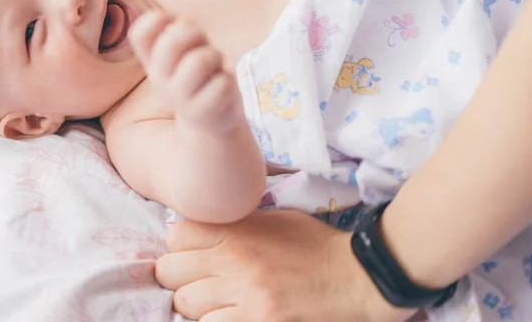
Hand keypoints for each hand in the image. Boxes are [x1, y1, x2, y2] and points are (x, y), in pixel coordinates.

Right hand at [129, 10, 244, 133]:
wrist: (211, 120)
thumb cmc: (200, 75)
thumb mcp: (187, 51)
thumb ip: (180, 32)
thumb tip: (181, 23)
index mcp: (152, 61)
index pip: (139, 34)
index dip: (156, 20)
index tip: (174, 24)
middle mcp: (159, 78)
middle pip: (171, 42)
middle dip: (195, 34)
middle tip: (203, 44)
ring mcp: (178, 97)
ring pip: (198, 61)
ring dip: (214, 56)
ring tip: (216, 65)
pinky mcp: (200, 111)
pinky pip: (221, 83)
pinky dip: (227, 79)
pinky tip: (222, 86)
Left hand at [155, 209, 412, 321]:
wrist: (360, 277)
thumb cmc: (317, 246)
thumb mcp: (275, 219)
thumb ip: (236, 225)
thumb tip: (200, 231)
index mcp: (238, 230)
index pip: (176, 235)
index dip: (181, 246)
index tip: (192, 254)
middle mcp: (235, 260)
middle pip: (171, 272)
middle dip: (180, 279)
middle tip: (199, 283)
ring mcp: (246, 295)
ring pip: (185, 305)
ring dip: (196, 307)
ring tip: (217, 305)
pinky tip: (231, 318)